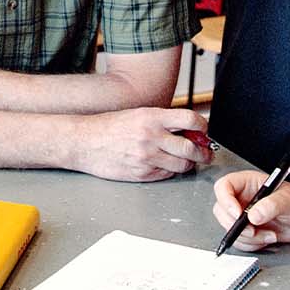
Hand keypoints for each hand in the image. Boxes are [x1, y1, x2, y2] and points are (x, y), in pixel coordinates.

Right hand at [76, 107, 213, 182]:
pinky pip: (166, 175)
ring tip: (185, 161)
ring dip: (188, 164)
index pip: (190, 119)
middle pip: (191, 148)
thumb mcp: (138, 114)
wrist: (84, 142)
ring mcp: (146, 157)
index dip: (203, 127)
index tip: (204, 131)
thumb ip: (162, 120)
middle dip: (203, 153)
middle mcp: (151, 136)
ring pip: (182, 165)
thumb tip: (187, 128)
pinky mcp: (141, 174)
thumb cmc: (109, 127)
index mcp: (152, 117)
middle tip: (205, 153)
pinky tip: (166, 165)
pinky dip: (171, 172)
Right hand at [211, 169, 289, 250]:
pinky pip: (239, 241)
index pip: (224, 186)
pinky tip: (267, 238)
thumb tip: (253, 215)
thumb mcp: (288, 199)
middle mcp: (241, 198)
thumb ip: (272, 205)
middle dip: (236, 225)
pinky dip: (252, 244)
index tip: (238, 215)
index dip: (225, 200)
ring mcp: (242, 215)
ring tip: (268, 234)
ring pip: (229, 228)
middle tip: (254, 230)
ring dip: (248, 237)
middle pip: (221, 210)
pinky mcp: (247, 230)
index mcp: (247, 182)